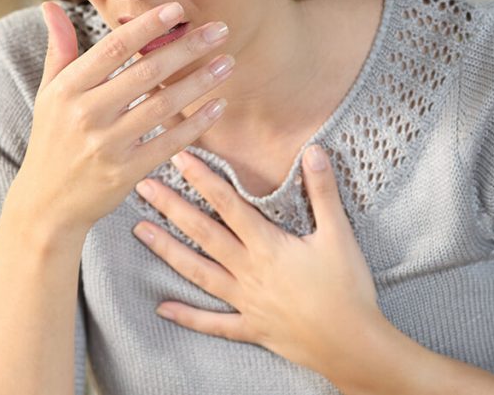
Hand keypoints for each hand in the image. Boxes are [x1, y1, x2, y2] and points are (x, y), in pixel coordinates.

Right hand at [9, 2, 233, 238]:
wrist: (47, 204)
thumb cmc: (53, 140)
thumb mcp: (48, 94)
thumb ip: (59, 49)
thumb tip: (50, 5)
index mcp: (68, 89)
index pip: (113, 48)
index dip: (147, 26)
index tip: (177, 9)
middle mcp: (86, 114)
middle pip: (145, 73)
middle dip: (187, 48)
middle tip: (220, 30)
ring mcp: (107, 145)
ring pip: (162, 105)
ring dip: (199, 82)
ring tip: (227, 63)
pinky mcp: (126, 172)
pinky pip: (168, 142)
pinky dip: (195, 123)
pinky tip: (217, 106)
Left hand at [131, 144, 381, 375]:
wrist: (352, 344)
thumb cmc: (347, 288)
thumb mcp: (339, 234)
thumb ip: (323, 191)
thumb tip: (313, 150)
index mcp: (268, 245)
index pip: (227, 204)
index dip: (202, 178)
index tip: (179, 158)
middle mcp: (249, 271)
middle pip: (203, 233)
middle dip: (171, 207)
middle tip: (142, 186)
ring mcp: (246, 302)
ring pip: (198, 272)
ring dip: (168, 251)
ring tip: (141, 232)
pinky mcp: (251, 328)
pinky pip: (213, 324)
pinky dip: (188, 316)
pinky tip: (163, 309)